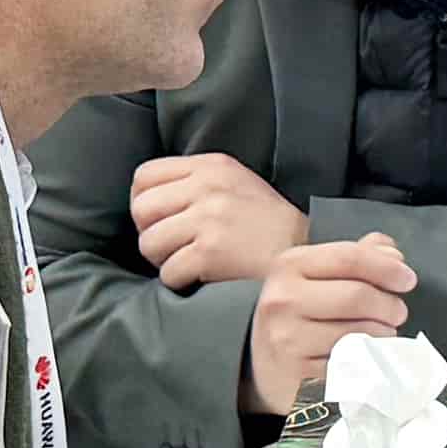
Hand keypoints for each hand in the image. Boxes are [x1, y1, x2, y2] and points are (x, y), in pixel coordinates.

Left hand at [135, 152, 308, 289]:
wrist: (305, 256)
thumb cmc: (267, 228)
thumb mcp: (235, 184)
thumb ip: (195, 182)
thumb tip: (145, 200)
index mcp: (212, 166)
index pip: (144, 176)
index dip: (144, 202)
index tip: (161, 220)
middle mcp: (209, 186)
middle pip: (141, 210)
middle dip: (151, 234)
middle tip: (174, 247)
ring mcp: (210, 218)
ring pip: (149, 243)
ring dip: (164, 260)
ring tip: (190, 262)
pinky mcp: (210, 251)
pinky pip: (168, 272)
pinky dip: (180, 281)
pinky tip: (202, 277)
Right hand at [243, 236, 415, 416]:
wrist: (265, 366)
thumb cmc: (300, 314)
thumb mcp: (317, 276)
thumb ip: (357, 257)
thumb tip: (391, 254)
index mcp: (289, 266)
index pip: (350, 258)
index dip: (387, 268)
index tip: (407, 279)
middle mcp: (283, 299)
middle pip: (358, 296)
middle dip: (390, 304)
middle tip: (397, 312)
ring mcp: (288, 339)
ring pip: (360, 332)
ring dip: (384, 334)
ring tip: (381, 333)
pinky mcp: (300, 374)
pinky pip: (353, 363)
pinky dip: (370, 359)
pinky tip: (367, 355)